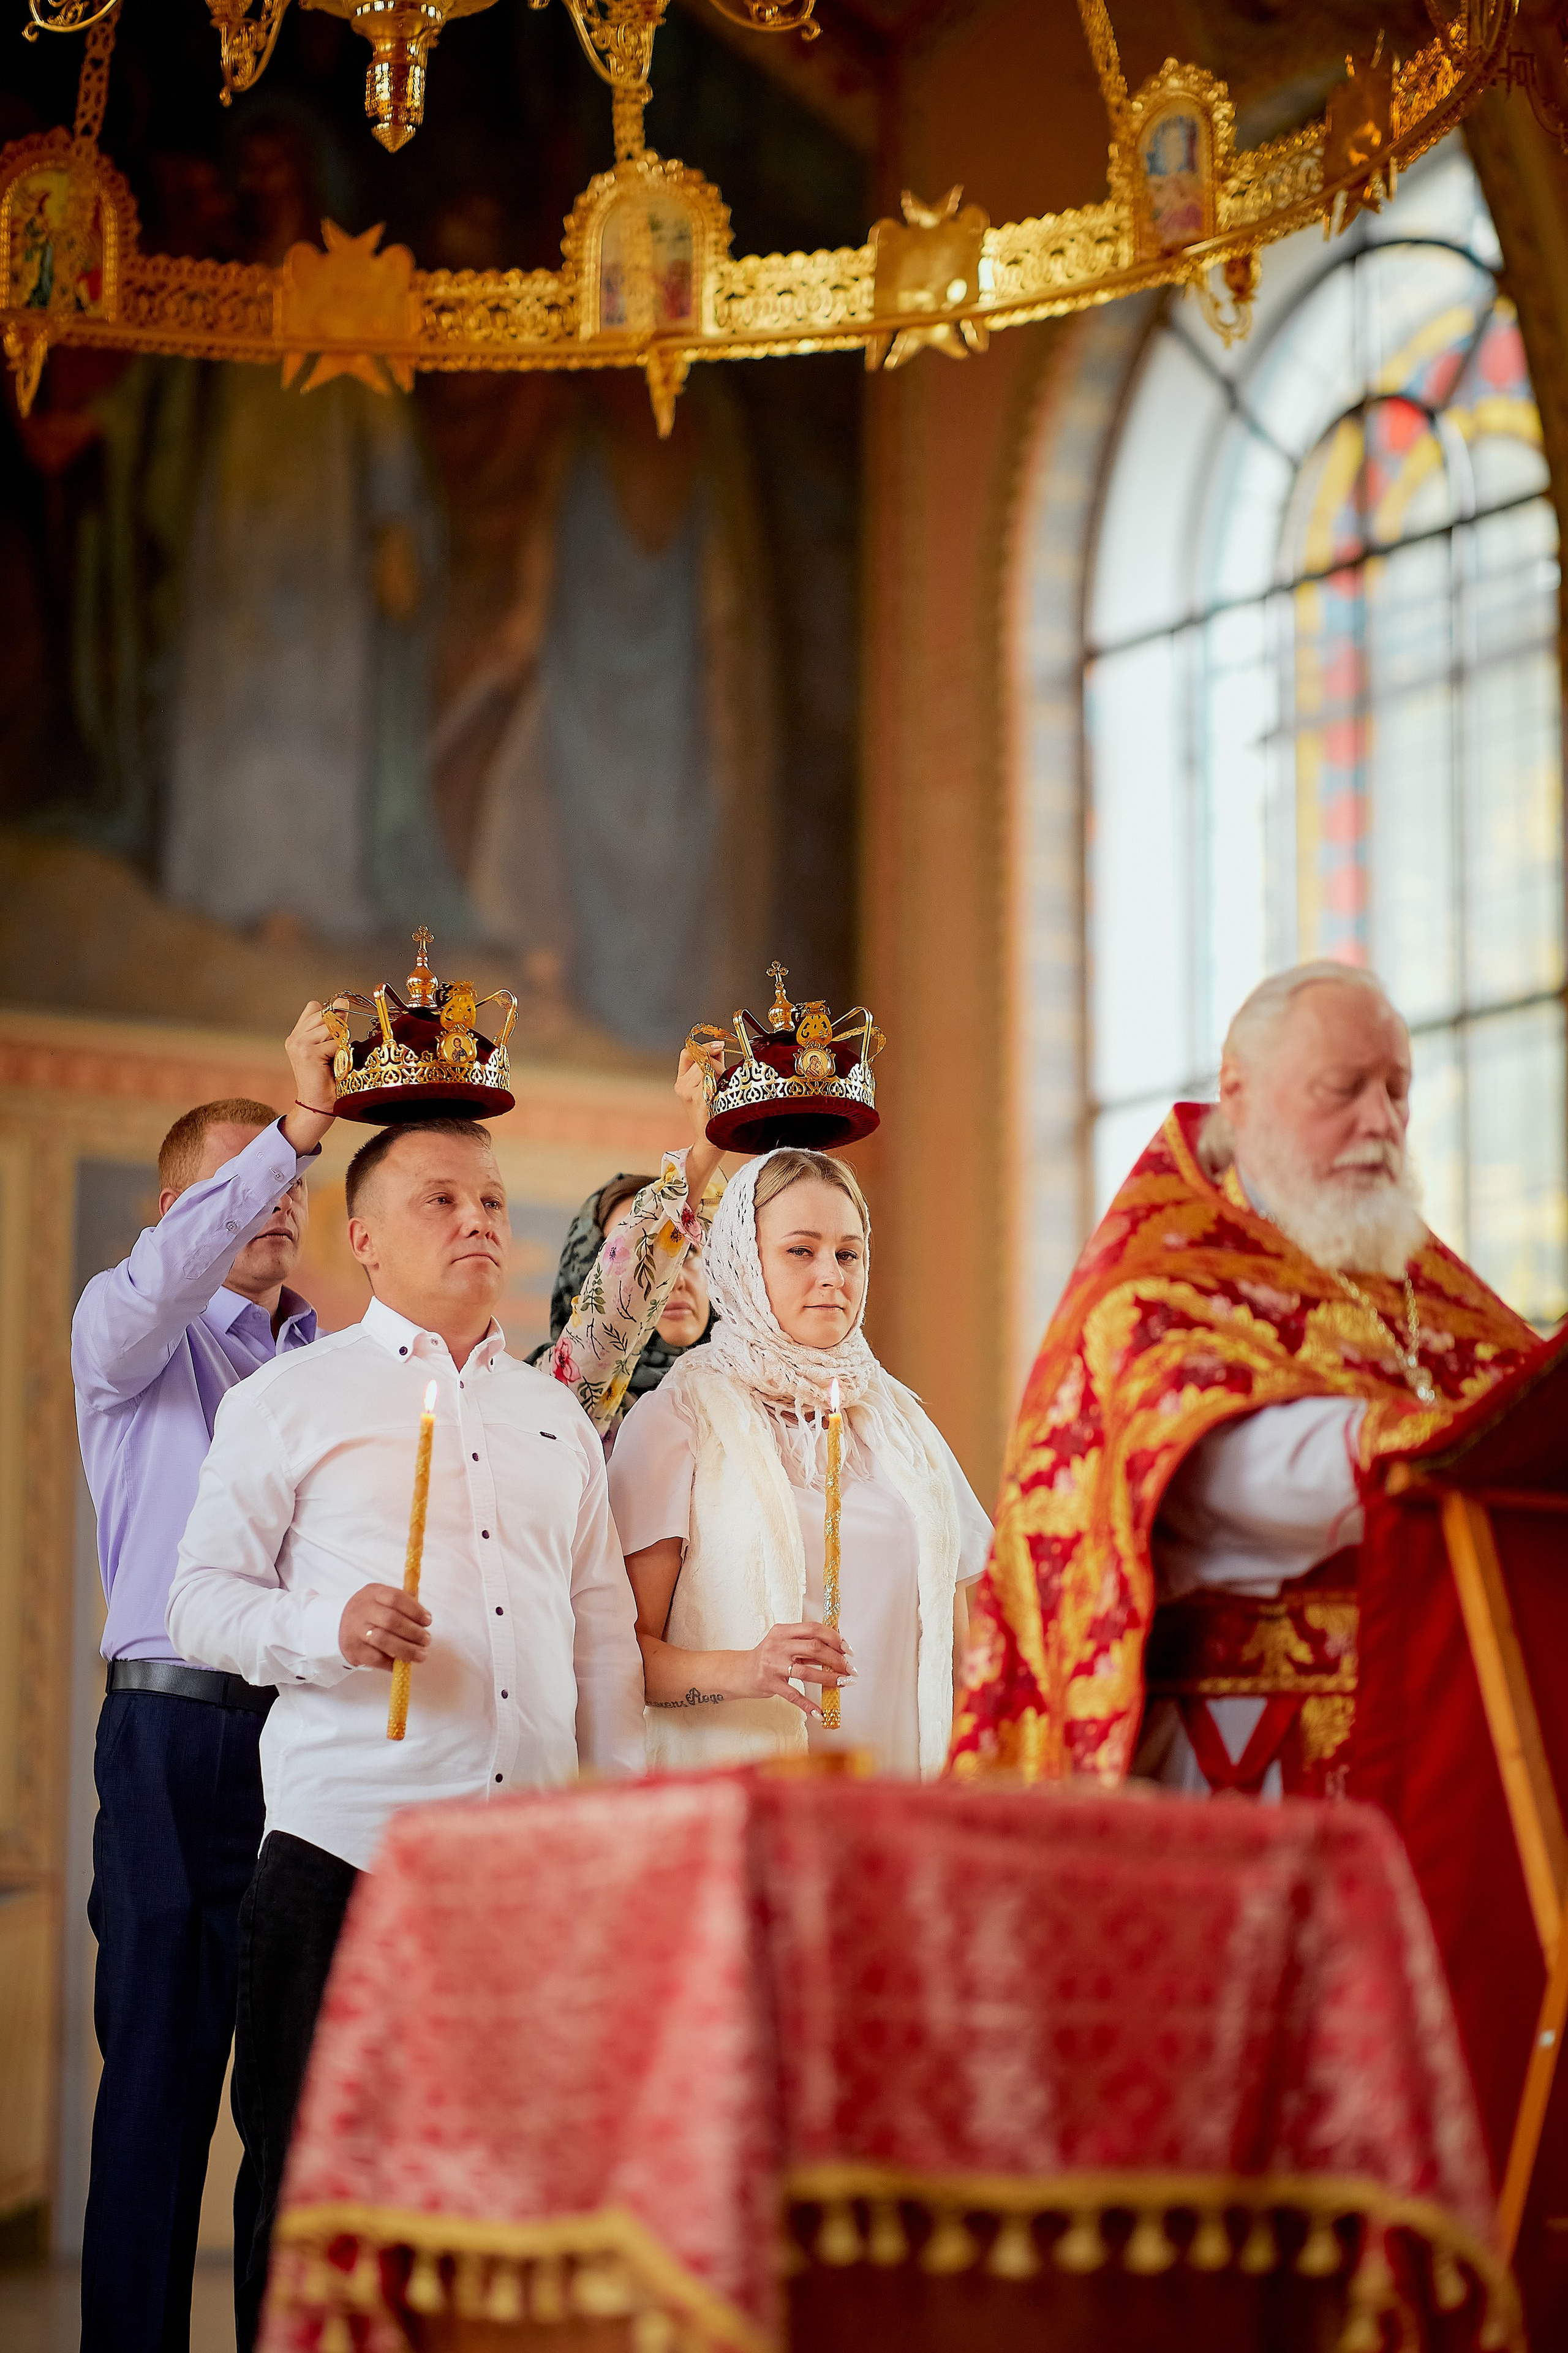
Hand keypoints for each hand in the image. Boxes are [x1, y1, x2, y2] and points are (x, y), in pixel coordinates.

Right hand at [281, 1000, 342, 1153]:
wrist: (317, 1105)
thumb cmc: (327, 1079)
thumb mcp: (330, 1047)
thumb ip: (333, 1025)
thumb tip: (342, 1001)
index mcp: (297, 1035)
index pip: (314, 1007)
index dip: (329, 1016)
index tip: (333, 1035)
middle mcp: (295, 1037)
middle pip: (325, 1014)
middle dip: (337, 1029)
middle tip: (335, 1051)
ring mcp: (299, 1044)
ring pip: (331, 1027)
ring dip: (339, 1041)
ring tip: (333, 1059)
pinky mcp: (307, 1052)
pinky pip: (335, 1042)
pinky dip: (340, 1053)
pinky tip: (333, 1066)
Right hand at [339, 1584, 431, 1669]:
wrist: (341, 1626)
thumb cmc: (371, 1612)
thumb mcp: (383, 1599)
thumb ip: (404, 1604)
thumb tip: (425, 1619)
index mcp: (373, 1593)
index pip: (395, 1598)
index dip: (415, 1610)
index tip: (427, 1621)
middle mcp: (362, 1610)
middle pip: (391, 1620)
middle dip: (413, 1632)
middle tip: (426, 1640)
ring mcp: (356, 1630)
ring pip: (383, 1640)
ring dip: (406, 1649)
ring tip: (420, 1654)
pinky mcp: (353, 1649)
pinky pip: (376, 1658)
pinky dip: (392, 1663)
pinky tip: (402, 1663)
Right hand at [675, 1039, 723, 1151]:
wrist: (710, 1139)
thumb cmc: (712, 1112)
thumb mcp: (707, 1087)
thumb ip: (711, 1066)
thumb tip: (719, 1047)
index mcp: (681, 1082)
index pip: (687, 1053)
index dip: (703, 1046)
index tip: (719, 1045)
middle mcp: (682, 1087)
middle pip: (702, 1060)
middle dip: (717, 1062)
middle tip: (725, 1073)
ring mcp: (690, 1094)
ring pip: (709, 1069)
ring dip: (721, 1072)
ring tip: (724, 1087)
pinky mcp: (700, 1100)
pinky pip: (713, 1080)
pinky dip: (722, 1083)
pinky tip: (723, 1094)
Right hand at [740, 1620, 853, 1717]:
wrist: (739, 1672)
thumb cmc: (766, 1657)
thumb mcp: (783, 1644)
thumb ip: (805, 1645)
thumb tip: (836, 1649)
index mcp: (783, 1631)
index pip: (813, 1628)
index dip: (834, 1637)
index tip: (847, 1649)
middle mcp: (778, 1645)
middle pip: (814, 1648)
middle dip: (836, 1658)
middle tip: (849, 1668)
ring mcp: (773, 1665)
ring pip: (806, 1672)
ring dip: (829, 1678)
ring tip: (843, 1683)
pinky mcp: (769, 1684)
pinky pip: (793, 1695)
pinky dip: (808, 1705)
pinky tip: (820, 1712)